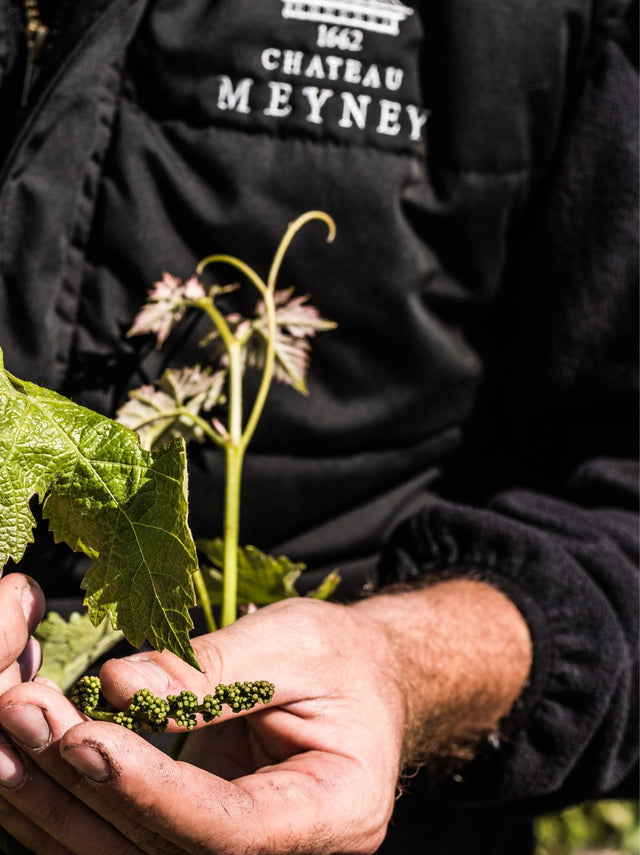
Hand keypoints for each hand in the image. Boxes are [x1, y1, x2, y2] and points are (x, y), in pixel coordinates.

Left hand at [0, 581, 530, 854]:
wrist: (363, 682)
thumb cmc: (344, 659)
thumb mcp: (298, 647)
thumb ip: (216, 671)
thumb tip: (120, 683)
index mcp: (333, 813)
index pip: (229, 829)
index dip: (151, 790)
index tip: (85, 738)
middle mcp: (280, 854)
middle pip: (163, 850)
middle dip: (84, 787)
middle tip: (23, 714)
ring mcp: (237, 852)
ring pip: (129, 852)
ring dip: (58, 796)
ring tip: (11, 728)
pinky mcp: (193, 834)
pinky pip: (125, 831)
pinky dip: (71, 794)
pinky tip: (30, 749)